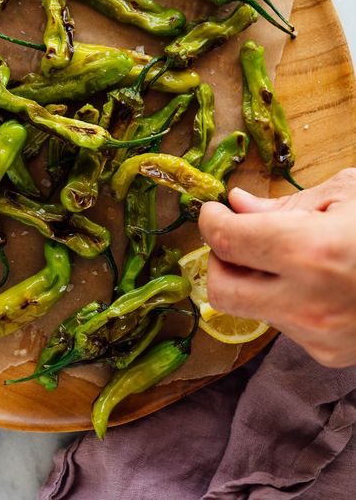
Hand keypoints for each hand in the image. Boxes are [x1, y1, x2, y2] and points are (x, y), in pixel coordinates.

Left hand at [199, 169, 355, 367]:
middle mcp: (309, 303)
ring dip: (255, 279)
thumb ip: (284, 205)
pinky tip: (317, 281)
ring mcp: (319, 336)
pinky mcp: (329, 355)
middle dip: (220, 260)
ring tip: (294, 256)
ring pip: (252, 308)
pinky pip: (283, 322)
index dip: (210, 221)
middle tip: (238, 237)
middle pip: (222, 290)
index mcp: (313, 253)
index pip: (227, 242)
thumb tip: (237, 205)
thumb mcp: (347, 196)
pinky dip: (284, 299)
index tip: (214, 211)